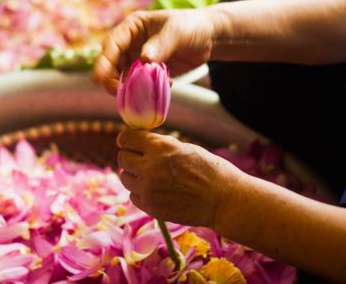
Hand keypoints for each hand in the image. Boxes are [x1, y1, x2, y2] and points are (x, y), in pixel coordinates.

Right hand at [93, 9, 216, 93]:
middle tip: (115, 92)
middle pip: (113, 63)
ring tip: (136, 96)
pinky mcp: (149, 72)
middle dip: (111, 78)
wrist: (210, 37)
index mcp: (133, 27)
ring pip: (125, 76)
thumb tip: (144, 59)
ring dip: (128, 87)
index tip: (100, 78)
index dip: (104, 61)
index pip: (113, 43)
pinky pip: (141, 84)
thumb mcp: (176, 32)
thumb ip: (160, 45)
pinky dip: (146, 90)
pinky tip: (165, 85)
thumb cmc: (191, 26)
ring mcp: (139, 59)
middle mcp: (132, 43)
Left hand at [116, 128, 243, 227]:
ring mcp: (148, 189)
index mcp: (160, 148)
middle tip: (142, 160)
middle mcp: (150, 167)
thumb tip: (138, 142)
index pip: (126, 138)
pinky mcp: (150, 207)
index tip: (130, 142)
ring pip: (125, 177)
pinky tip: (157, 190)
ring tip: (152, 176)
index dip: (127, 140)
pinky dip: (141, 192)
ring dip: (134, 175)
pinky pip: (133, 195)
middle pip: (122, 158)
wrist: (223, 199)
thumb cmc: (208, 170)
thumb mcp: (183, 148)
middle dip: (130, 157)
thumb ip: (159, 145)